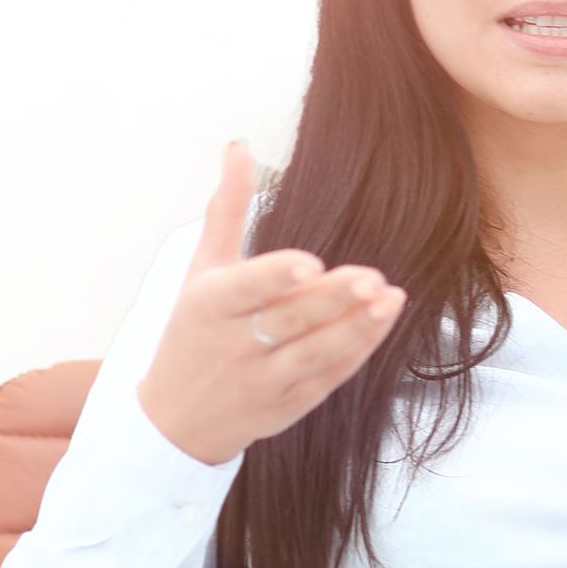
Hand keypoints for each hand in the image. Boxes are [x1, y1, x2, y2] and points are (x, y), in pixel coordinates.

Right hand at [136, 141, 407, 465]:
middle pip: (289, 320)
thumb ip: (226, 209)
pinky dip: (358, 349)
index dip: (277, 276)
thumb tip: (239, 146)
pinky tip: (384, 320)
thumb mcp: (200, 269)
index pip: (245, 288)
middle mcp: (234, 345)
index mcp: (208, 306)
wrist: (175, 422)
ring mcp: (263, 379)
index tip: (311, 263)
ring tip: (390, 297)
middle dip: (332, 299)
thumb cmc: (192, 331)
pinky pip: (330, 376)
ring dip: (356, 326)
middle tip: (372, 277)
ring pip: (316, 352)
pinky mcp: (290, 404)